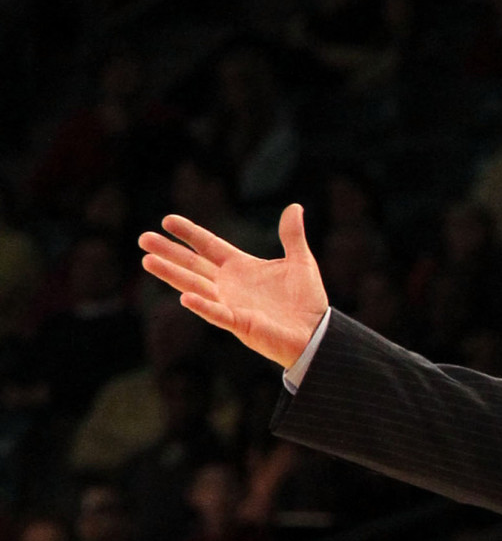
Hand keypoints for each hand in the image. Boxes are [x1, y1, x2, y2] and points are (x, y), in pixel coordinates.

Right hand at [137, 201, 327, 370]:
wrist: (318, 333)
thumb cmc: (307, 301)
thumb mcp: (300, 262)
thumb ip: (292, 236)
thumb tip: (294, 207)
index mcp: (240, 267)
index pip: (208, 246)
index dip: (189, 234)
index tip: (167, 220)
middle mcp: (230, 285)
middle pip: (193, 265)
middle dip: (169, 252)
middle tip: (143, 239)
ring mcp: (232, 304)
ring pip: (196, 286)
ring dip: (172, 275)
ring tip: (148, 261)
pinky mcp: (240, 324)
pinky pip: (217, 314)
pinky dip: (202, 306)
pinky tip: (184, 297)